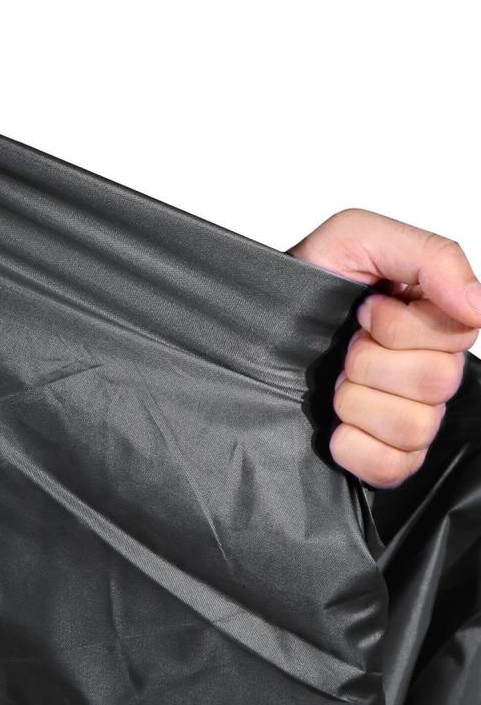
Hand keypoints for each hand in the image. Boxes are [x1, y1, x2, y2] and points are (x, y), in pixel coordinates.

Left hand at [287, 208, 480, 488]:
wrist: (247, 327)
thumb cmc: (298, 282)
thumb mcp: (356, 237)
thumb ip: (430, 256)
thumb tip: (478, 306)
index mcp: (427, 320)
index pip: (460, 333)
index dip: (402, 326)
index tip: (364, 310)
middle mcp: (422, 368)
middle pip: (439, 382)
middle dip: (371, 361)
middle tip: (343, 347)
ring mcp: (402, 412)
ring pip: (415, 427)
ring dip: (358, 401)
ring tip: (332, 384)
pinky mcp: (379, 452)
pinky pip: (395, 467)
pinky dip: (358, 448)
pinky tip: (335, 426)